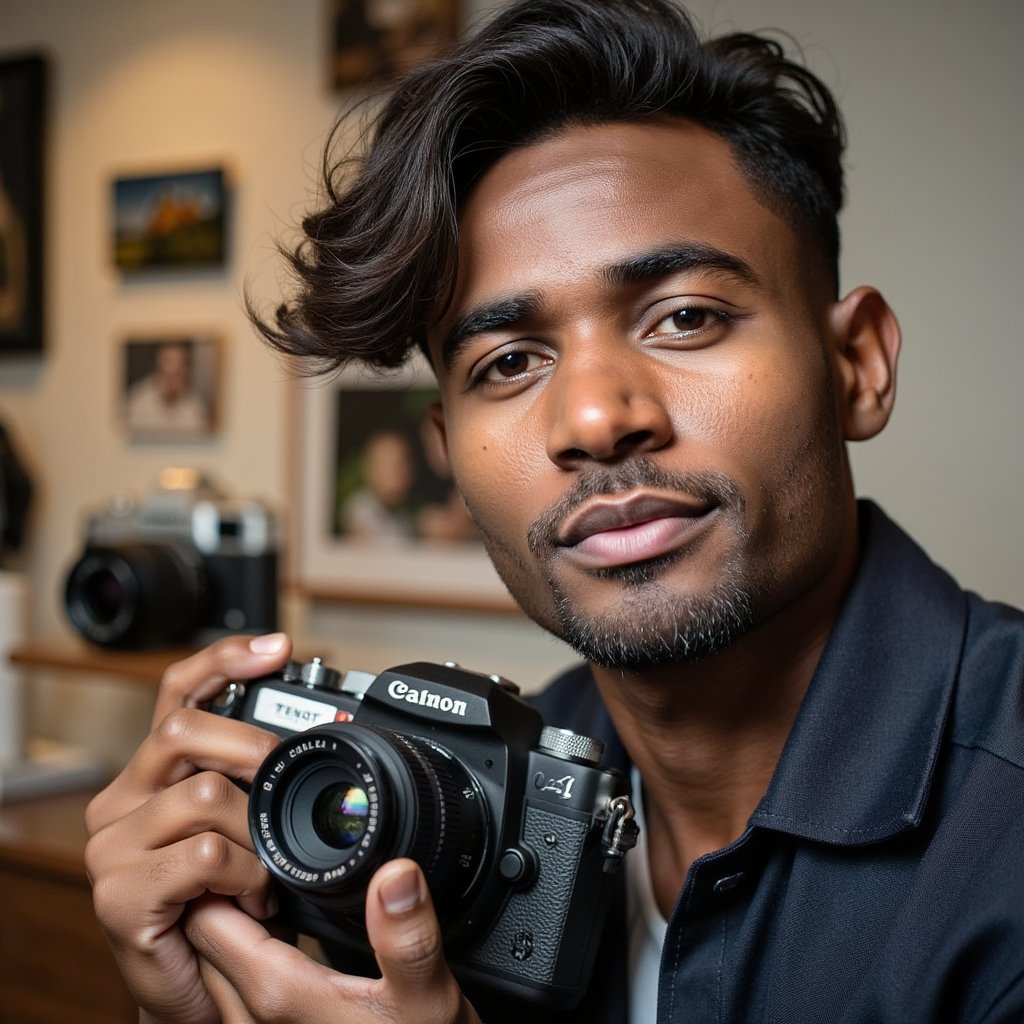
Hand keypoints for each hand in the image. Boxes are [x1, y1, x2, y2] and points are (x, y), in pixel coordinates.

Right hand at [84, 632, 294, 1023]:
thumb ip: (255, 778)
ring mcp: (113, 848)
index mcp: (156, 774)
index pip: (178, 693)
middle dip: (252, 748)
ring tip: (269, 866)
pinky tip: (255, 895)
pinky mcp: (119, 895)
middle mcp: (123, 800)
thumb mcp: (248, 827)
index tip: (279, 647)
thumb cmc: (232, 901)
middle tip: (286, 780)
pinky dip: (248, 873)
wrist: (204, 989)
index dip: (224, 661)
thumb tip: (314, 725)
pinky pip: (205, 854)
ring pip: (203, 794)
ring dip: (256, 831)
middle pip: (182, 731)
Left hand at [184, 858, 480, 1023]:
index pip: (207, 918)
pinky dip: (243, 947)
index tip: (253, 840)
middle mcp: (250, 1018)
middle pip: (200, 938)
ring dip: (227, 921)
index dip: (221, 872)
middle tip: (257, 849)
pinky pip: (230, 984)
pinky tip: (281, 925)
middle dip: (216, 890)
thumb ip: (409, 938)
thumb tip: (397, 874)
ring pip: (211, 963)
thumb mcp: (427, 996)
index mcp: (276, 994)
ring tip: (265, 881)